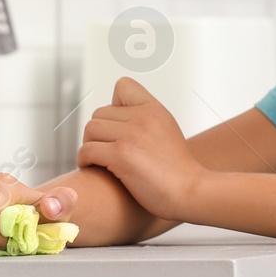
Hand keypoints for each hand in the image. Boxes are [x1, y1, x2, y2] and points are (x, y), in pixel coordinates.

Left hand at [77, 77, 204, 221]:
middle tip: (104, 149)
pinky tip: (93, 168)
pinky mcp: (121, 155)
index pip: (123, 86)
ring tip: (97, 159)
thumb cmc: (177, 170)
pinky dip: (84, 160)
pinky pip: (87, 150)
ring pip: (90, 130)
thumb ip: (145, 120)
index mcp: (154, 109)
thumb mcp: (166, 130)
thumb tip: (116, 121)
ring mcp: (131, 135)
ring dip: (89, 145)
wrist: (190, 191)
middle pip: (99, 113)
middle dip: (98, 133)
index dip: (114, 105)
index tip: (118, 127)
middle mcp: (143, 117)